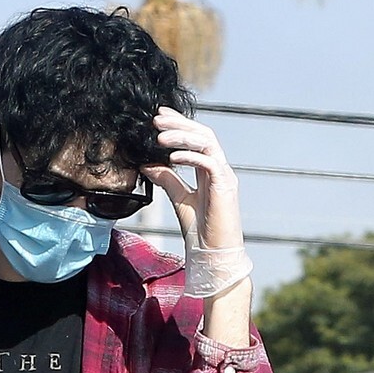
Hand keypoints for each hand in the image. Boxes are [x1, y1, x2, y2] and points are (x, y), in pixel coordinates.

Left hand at [150, 109, 250, 295]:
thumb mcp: (179, 199)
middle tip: (156, 119)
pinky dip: (190, 156)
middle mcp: (220, 170)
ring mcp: (225, 177)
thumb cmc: (201, 233)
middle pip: (203, 134)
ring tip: (159, 136)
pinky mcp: (226, 187)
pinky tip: (172, 158)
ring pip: (207, 142)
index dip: (180, 124)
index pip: (197, 139)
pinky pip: (209, 162)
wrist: (213, 256)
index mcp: (211, 172)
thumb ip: (167, 179)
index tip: (159, 116)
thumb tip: (147, 164)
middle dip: (179, 123)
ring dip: (182, 136)